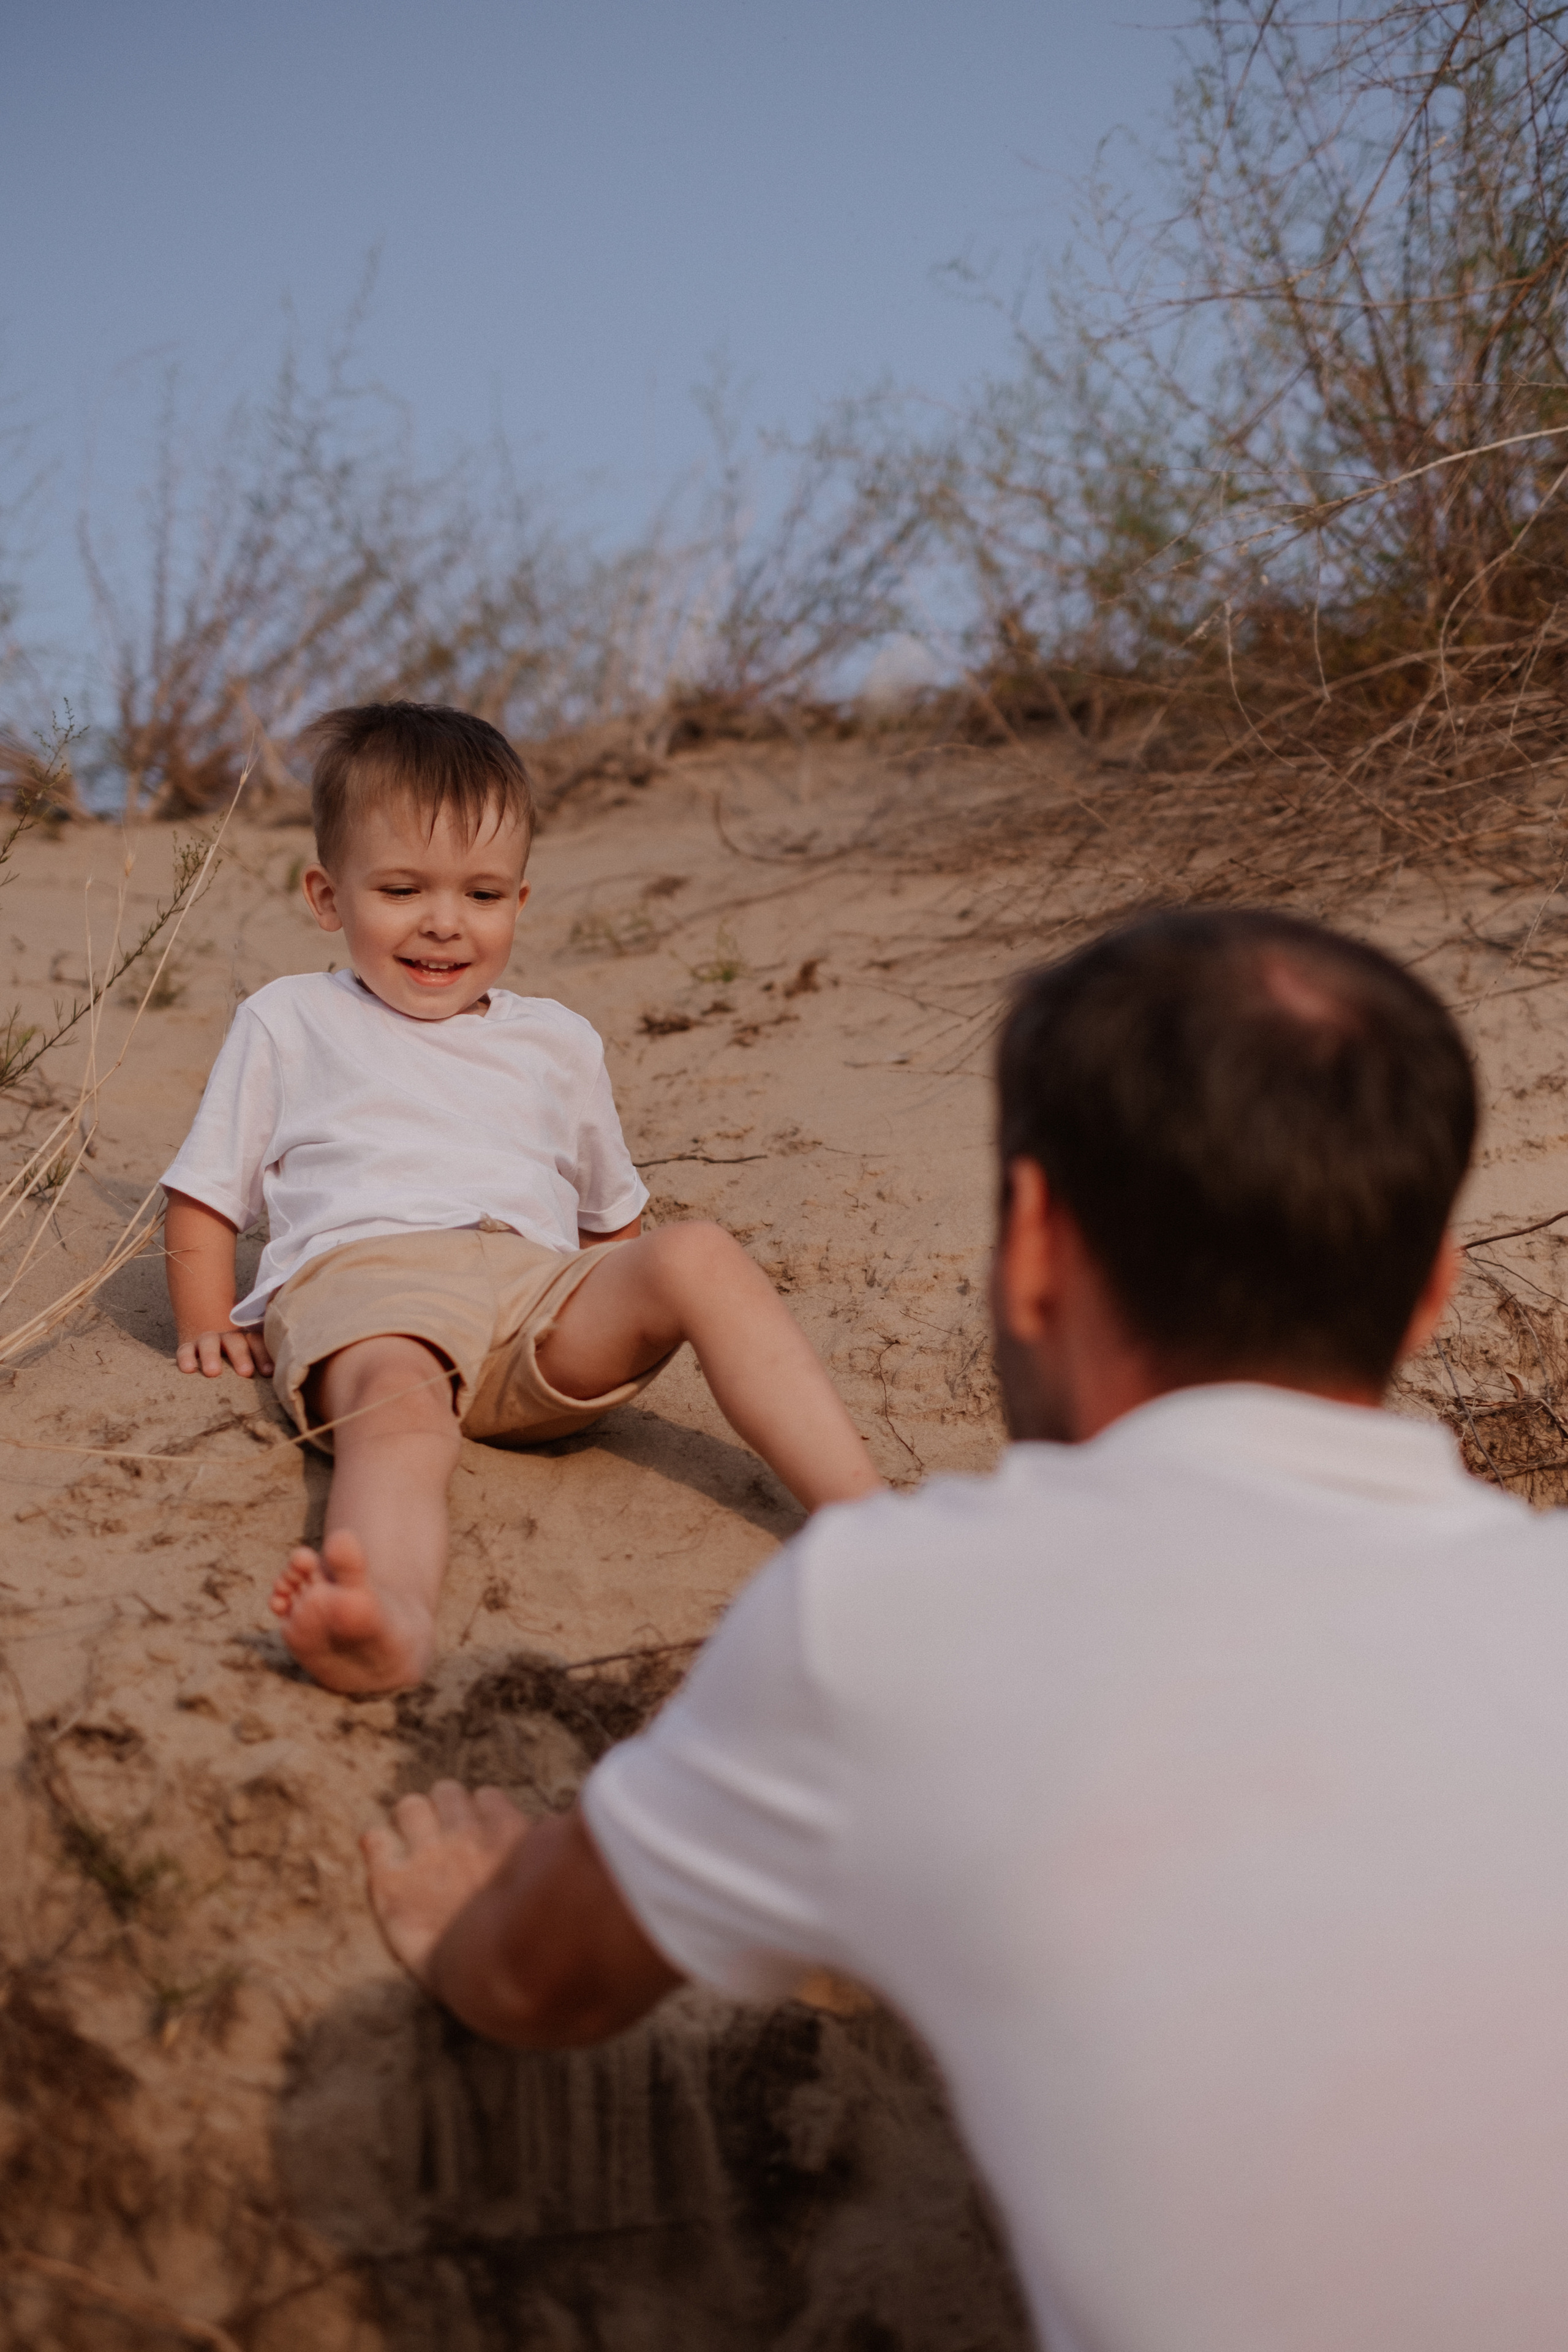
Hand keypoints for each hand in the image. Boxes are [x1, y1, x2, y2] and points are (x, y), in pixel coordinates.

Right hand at [176, 1326, 273, 1377]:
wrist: (206, 1316)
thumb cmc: (236, 1345)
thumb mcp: (249, 1346)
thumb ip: (261, 1358)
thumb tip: (281, 1379)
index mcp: (246, 1336)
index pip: (256, 1342)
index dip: (263, 1355)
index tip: (269, 1372)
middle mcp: (227, 1336)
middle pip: (235, 1342)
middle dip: (241, 1357)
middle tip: (246, 1373)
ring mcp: (206, 1340)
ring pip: (209, 1344)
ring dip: (211, 1356)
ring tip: (213, 1373)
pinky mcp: (187, 1345)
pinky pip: (185, 1350)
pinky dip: (186, 1358)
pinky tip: (188, 1370)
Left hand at [363, 1780, 529, 1987]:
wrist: (492, 1977)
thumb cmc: (532, 1939)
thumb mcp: (552, 1882)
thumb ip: (546, 1851)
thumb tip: (548, 1832)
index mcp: (506, 1832)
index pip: (486, 1797)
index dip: (481, 1815)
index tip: (481, 1839)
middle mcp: (464, 1835)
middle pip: (446, 1791)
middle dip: (444, 1812)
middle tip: (446, 1844)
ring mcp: (426, 1856)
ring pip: (410, 1806)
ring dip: (413, 1823)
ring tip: (416, 1852)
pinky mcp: (392, 1883)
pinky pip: (374, 1839)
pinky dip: (378, 1847)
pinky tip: (387, 1865)